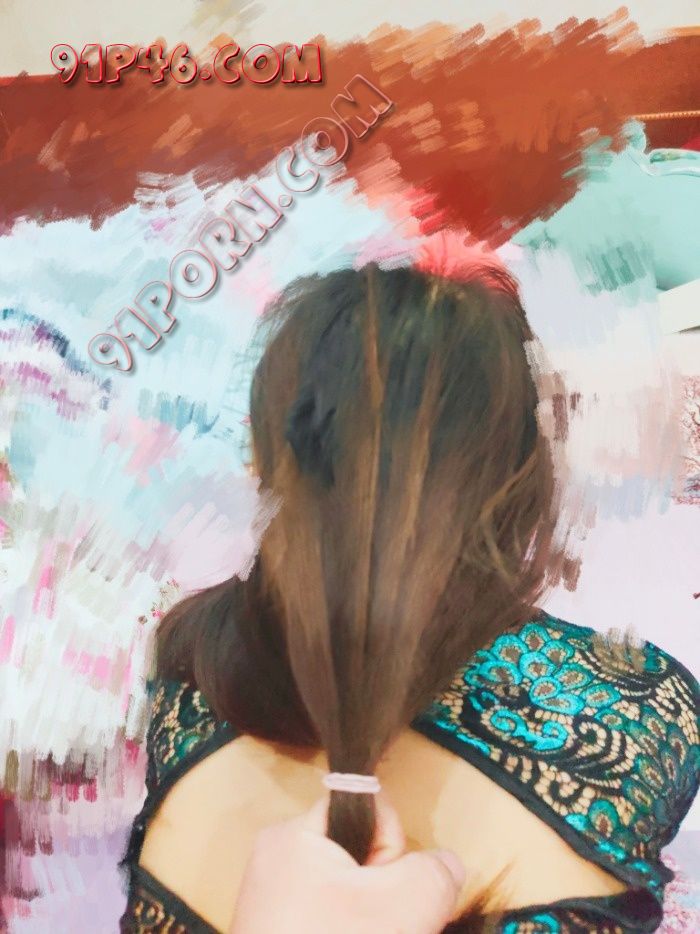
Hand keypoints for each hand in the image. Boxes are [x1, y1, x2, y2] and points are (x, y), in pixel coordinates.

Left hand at [229, 793, 465, 933]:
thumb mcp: (406, 904)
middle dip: (383, 894)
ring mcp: (272, 903)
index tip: (383, 887)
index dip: (390, 846)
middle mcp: (276, 860)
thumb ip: (436, 871)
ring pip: (349, 896)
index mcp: (293, 834)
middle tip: (378, 928)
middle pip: (359, 855)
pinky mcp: (277, 933)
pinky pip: (328, 921)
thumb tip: (446, 865)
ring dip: (371, 922)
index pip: (364, 807)